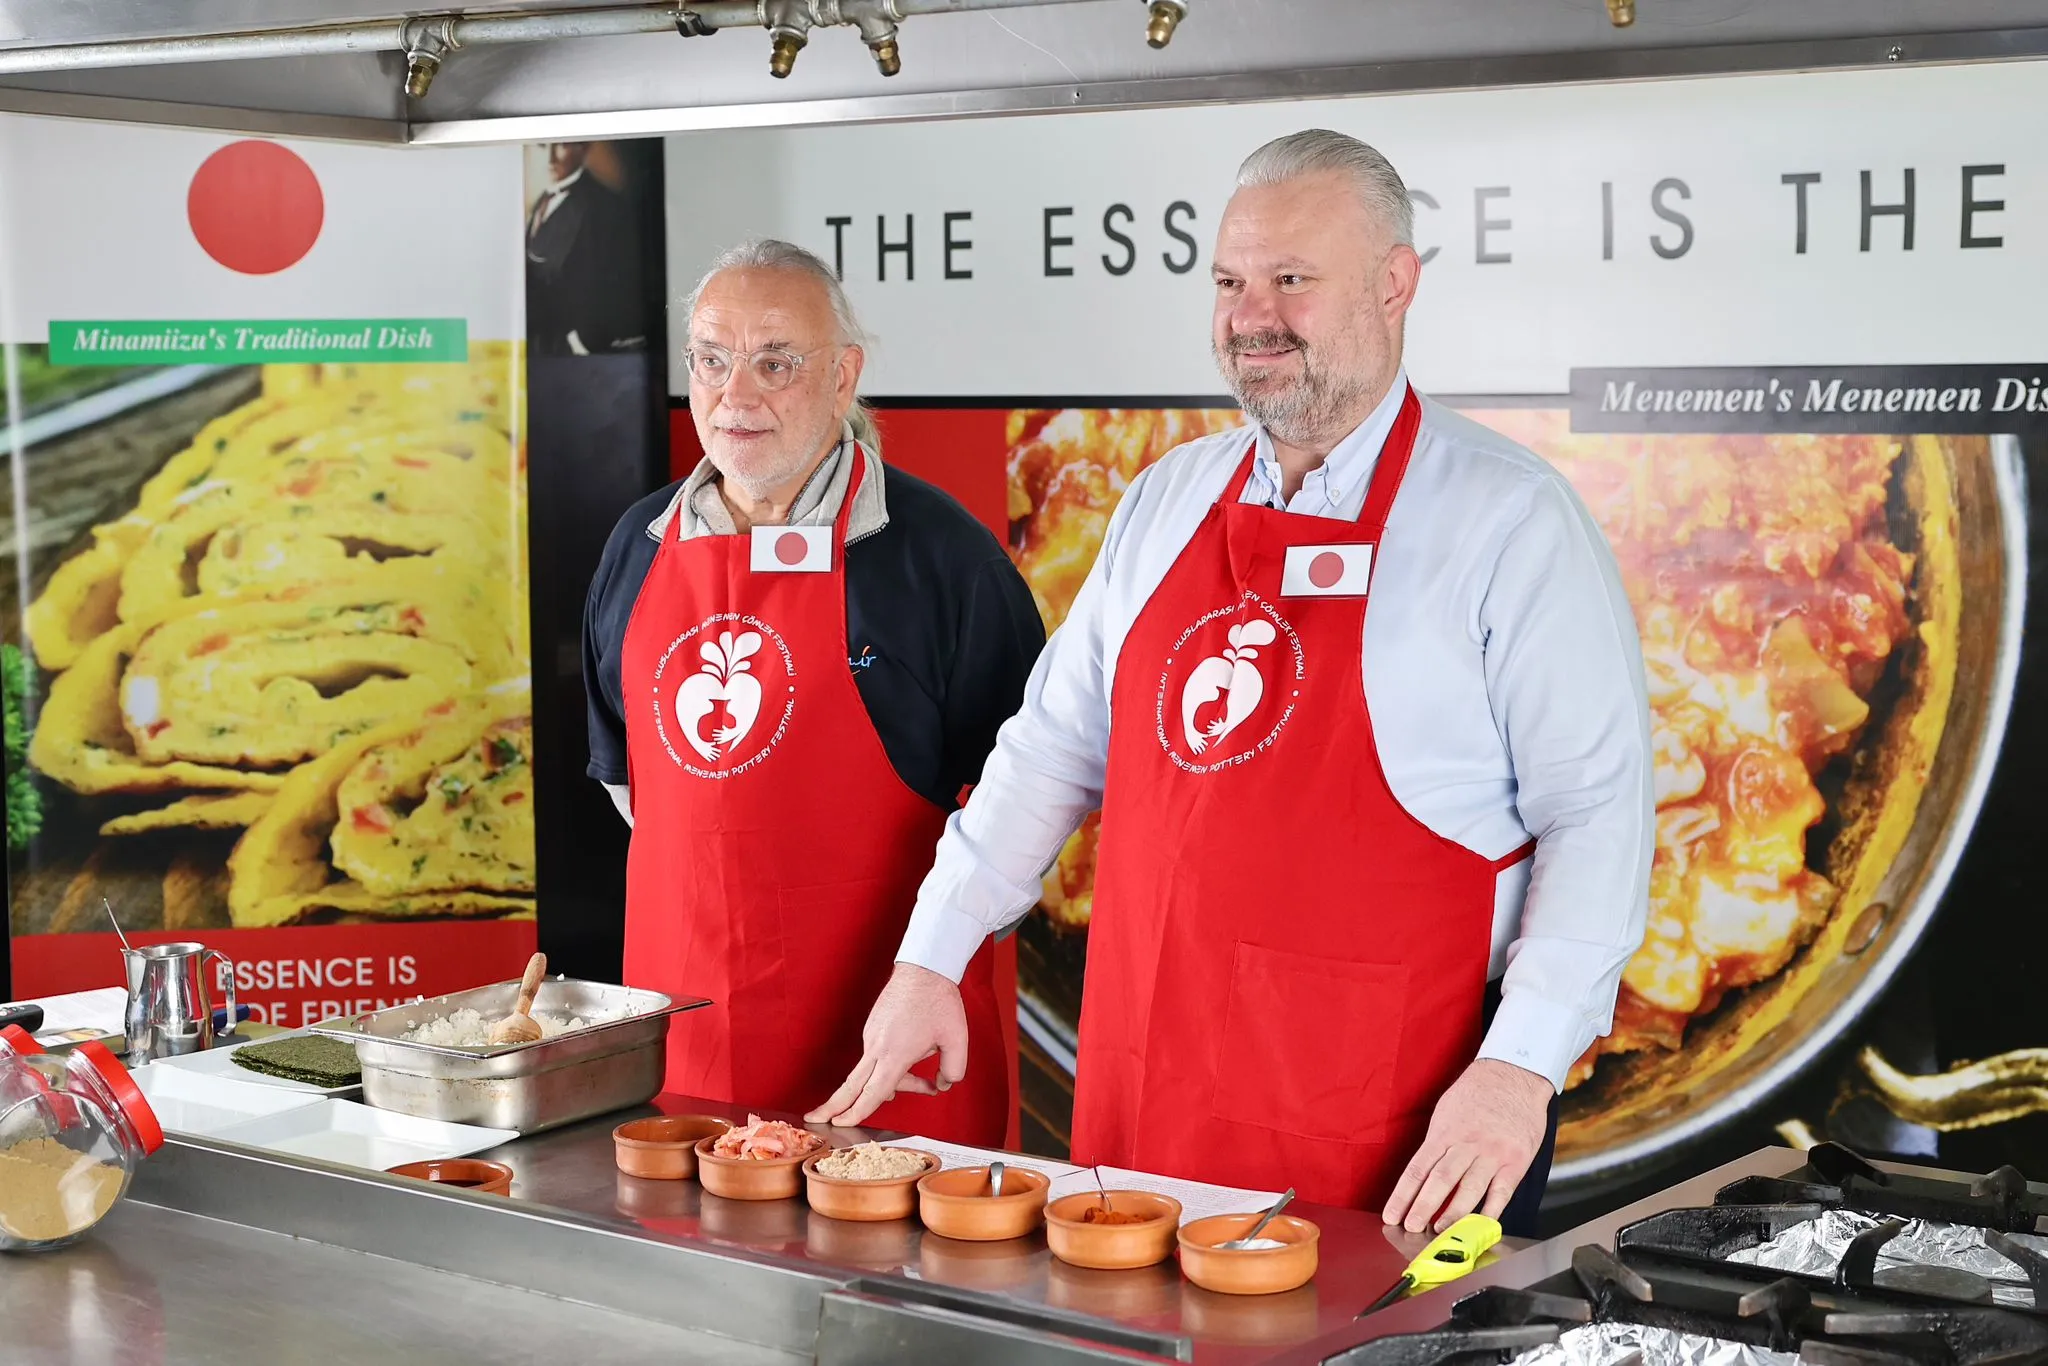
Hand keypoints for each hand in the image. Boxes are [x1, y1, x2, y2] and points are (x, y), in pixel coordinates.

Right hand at [806, 962, 967, 1127]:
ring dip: (894, 1085)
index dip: (857, 1112)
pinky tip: (918, 1061)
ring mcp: (872, 1035)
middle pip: (851, 1085)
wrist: (924, 967)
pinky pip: (877, 1057)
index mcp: (895, 1054)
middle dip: (833, 1106)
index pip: (872, 1092)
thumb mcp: (957, 1039)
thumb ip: (954, 1070)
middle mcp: (877, 1047)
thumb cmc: (939, 1001)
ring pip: (873, 1072)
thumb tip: (944, 1085)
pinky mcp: (873, 1027)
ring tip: (928, 1084)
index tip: (840, 1125)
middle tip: (814, 1120)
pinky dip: (892, 1067)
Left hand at [1382, 1059, 1552, 1233]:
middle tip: (1411, 1227)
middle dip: (1423, 1207)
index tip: (1392, 1214)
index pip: (1418, 1168)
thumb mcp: (1446, 1112)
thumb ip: (1436, 1143)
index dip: (1403, 1195)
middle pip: (1440, 1180)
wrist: (1513, 1075)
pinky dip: (1490, 1211)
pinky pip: (1501, 1191)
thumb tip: (1421, 1173)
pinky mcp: (1515, 1161)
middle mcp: (1466, 1144)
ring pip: (1469, 1188)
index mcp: (1444, 1133)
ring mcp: (1492, 1154)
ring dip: (1453, 1213)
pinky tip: (1479, 1226)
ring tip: (1439, 1230)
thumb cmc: (1476, 1093)